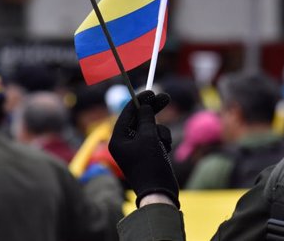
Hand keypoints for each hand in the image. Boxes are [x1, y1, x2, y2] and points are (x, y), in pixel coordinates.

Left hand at [108, 90, 178, 207]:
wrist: (159, 191)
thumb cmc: (150, 163)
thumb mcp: (148, 136)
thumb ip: (146, 118)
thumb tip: (145, 106)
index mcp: (117, 139)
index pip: (126, 113)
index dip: (139, 101)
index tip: (150, 91)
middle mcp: (125, 143)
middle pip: (139, 119)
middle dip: (152, 110)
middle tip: (165, 97)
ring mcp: (137, 149)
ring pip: (151, 128)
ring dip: (160, 132)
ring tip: (163, 143)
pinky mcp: (148, 153)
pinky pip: (156, 138)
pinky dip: (162, 141)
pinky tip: (165, 150)